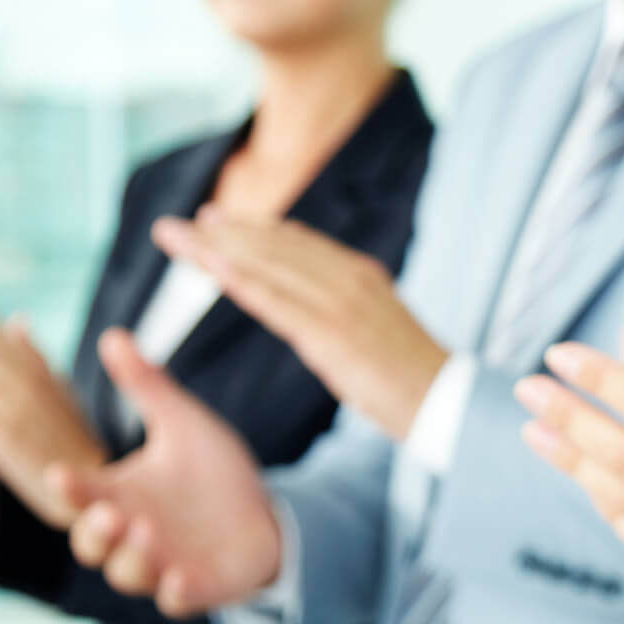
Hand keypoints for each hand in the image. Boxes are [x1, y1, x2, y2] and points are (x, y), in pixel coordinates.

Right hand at [50, 329, 282, 617]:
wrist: (266, 516)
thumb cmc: (213, 475)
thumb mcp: (183, 425)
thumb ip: (148, 387)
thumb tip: (114, 335)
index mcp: (121, 493)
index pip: (81, 493)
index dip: (70, 487)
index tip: (63, 473)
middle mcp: (132, 533)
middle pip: (91, 543)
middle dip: (95, 532)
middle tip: (110, 513)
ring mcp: (161, 564)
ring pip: (127, 573)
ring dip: (132, 557)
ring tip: (147, 531)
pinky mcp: (196, 588)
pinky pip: (175, 601)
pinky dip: (175, 593)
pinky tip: (181, 581)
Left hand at [152, 207, 444, 438]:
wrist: (446, 402)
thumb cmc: (414, 376)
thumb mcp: (380, 329)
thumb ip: (348, 310)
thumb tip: (318, 310)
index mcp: (362, 276)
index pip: (297, 243)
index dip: (253, 230)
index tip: (216, 221)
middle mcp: (348, 280)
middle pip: (274, 247)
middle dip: (223, 234)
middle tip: (179, 225)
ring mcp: (339, 305)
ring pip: (267, 266)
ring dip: (216, 249)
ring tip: (177, 238)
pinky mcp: (330, 334)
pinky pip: (274, 301)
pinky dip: (238, 280)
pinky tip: (208, 267)